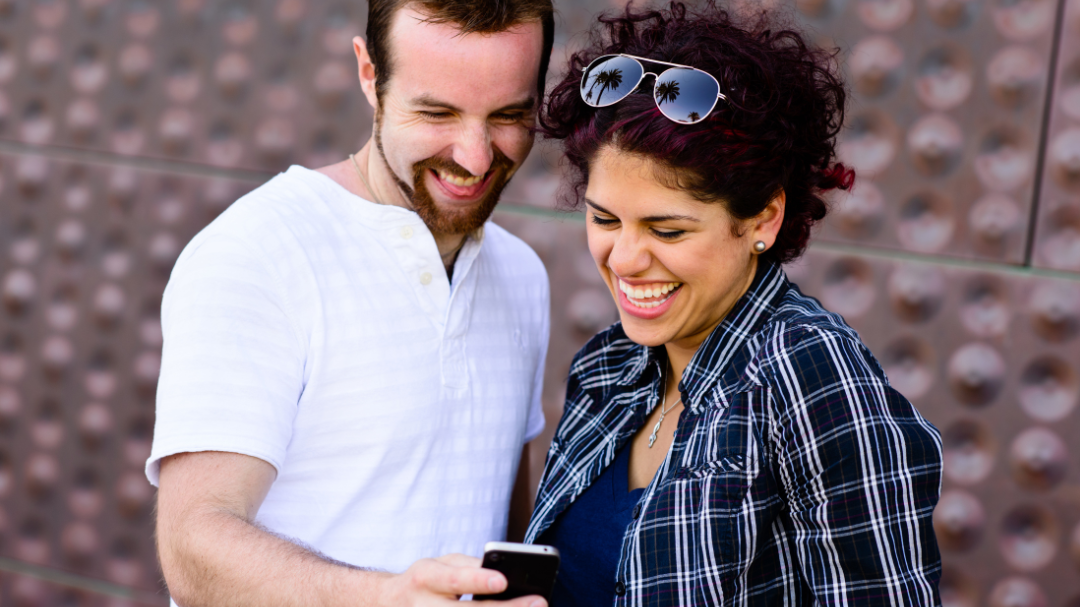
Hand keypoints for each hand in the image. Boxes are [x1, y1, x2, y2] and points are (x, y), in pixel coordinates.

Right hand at [376, 554, 546, 605]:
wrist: (388, 604)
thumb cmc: (426, 580)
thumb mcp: (441, 563)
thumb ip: (469, 566)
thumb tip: (506, 572)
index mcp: (425, 577)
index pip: (454, 579)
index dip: (478, 580)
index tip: (503, 580)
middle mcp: (424, 606)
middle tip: (539, 602)